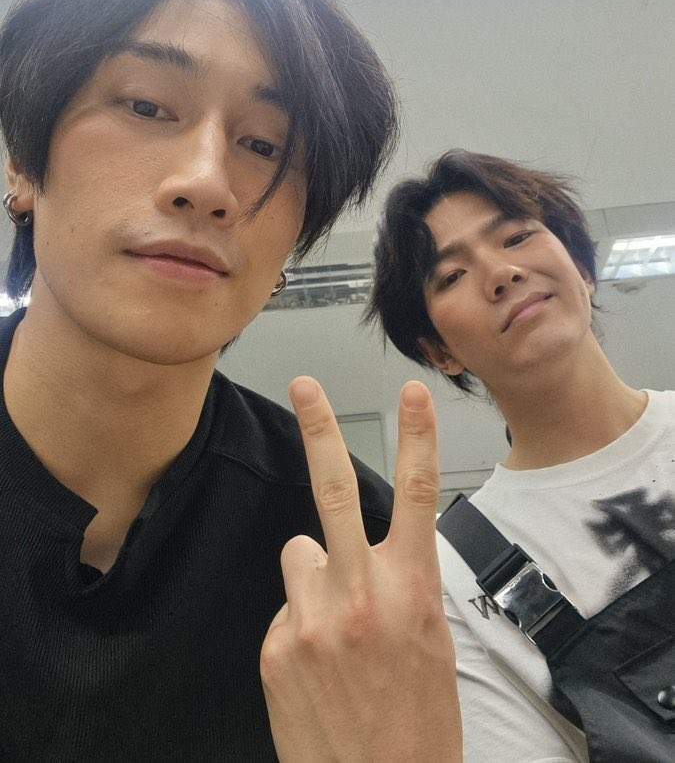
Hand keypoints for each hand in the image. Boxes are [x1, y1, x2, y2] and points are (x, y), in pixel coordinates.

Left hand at [261, 377, 461, 761]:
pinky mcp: (276, 646)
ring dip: (314, 575)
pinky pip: (284, 607)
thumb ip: (399, 583)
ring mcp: (311, 619)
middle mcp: (360, 594)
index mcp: (412, 590)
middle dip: (319, 428)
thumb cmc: (418, 722)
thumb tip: (361, 549)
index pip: (419, 495)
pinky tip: (318, 665)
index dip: (418, 437)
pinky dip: (298, 624)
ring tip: (335, 628)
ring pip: (299, 554)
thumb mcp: (431, 641)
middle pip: (333, 489)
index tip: (412, 393)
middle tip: (304, 386)